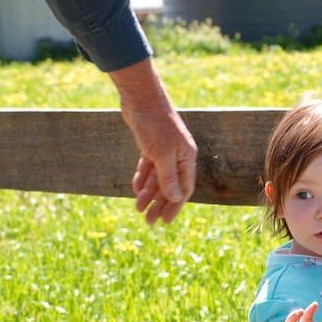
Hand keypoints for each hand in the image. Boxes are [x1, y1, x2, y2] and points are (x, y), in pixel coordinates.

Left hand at [109, 59, 197, 224]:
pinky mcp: (151, 145)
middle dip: (160, 204)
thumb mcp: (162, 154)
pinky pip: (149, 168)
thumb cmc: (155, 125)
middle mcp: (178, 156)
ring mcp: (165, 151)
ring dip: (148, 194)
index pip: (184, 188)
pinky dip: (142, 179)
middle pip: (170, 186)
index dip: (174, 206)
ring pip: (158, 178)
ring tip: (138, 209)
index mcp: (186, 158)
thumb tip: (175, 197)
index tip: (165, 221)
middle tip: (149, 222)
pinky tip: (136, 189)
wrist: (142, 99)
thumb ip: (168, 177)